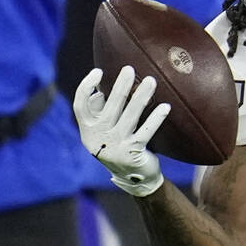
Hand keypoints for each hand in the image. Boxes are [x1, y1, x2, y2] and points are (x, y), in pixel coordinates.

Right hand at [73, 65, 169, 196]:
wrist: (133, 177)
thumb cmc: (118, 144)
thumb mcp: (103, 130)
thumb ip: (100, 111)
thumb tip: (100, 88)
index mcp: (88, 129)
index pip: (80, 106)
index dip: (86, 87)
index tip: (98, 71)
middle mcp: (98, 138)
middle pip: (109, 107)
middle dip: (120, 86)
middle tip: (129, 69)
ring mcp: (116, 146)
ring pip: (130, 117)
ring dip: (141, 97)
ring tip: (151, 81)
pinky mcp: (133, 153)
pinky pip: (146, 131)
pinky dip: (156, 118)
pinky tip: (165, 106)